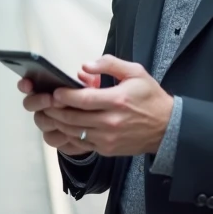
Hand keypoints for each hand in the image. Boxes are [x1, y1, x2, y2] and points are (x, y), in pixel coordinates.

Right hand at [19, 74, 99, 156]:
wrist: (99, 127)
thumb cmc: (92, 101)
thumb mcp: (94, 85)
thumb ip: (89, 77)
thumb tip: (83, 73)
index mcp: (47, 88)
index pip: (28, 84)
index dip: (25, 84)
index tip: (29, 84)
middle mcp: (43, 106)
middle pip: (29, 104)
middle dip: (39, 101)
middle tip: (51, 99)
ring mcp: (47, 123)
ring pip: (41, 122)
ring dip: (52, 119)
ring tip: (66, 116)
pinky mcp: (54, 138)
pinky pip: (52, 138)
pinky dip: (61, 136)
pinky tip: (72, 133)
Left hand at [44, 55, 173, 157]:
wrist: (167, 128)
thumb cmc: (150, 98)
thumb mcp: (135, 72)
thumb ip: (109, 64)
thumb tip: (85, 66)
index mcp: (117, 100)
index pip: (82, 100)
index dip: (64, 96)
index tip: (55, 91)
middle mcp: (111, 122)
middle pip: (73, 118)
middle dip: (55, 110)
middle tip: (45, 102)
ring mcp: (108, 139)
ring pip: (73, 132)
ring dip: (59, 123)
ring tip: (51, 113)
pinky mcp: (107, 149)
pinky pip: (81, 144)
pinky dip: (69, 135)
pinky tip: (64, 126)